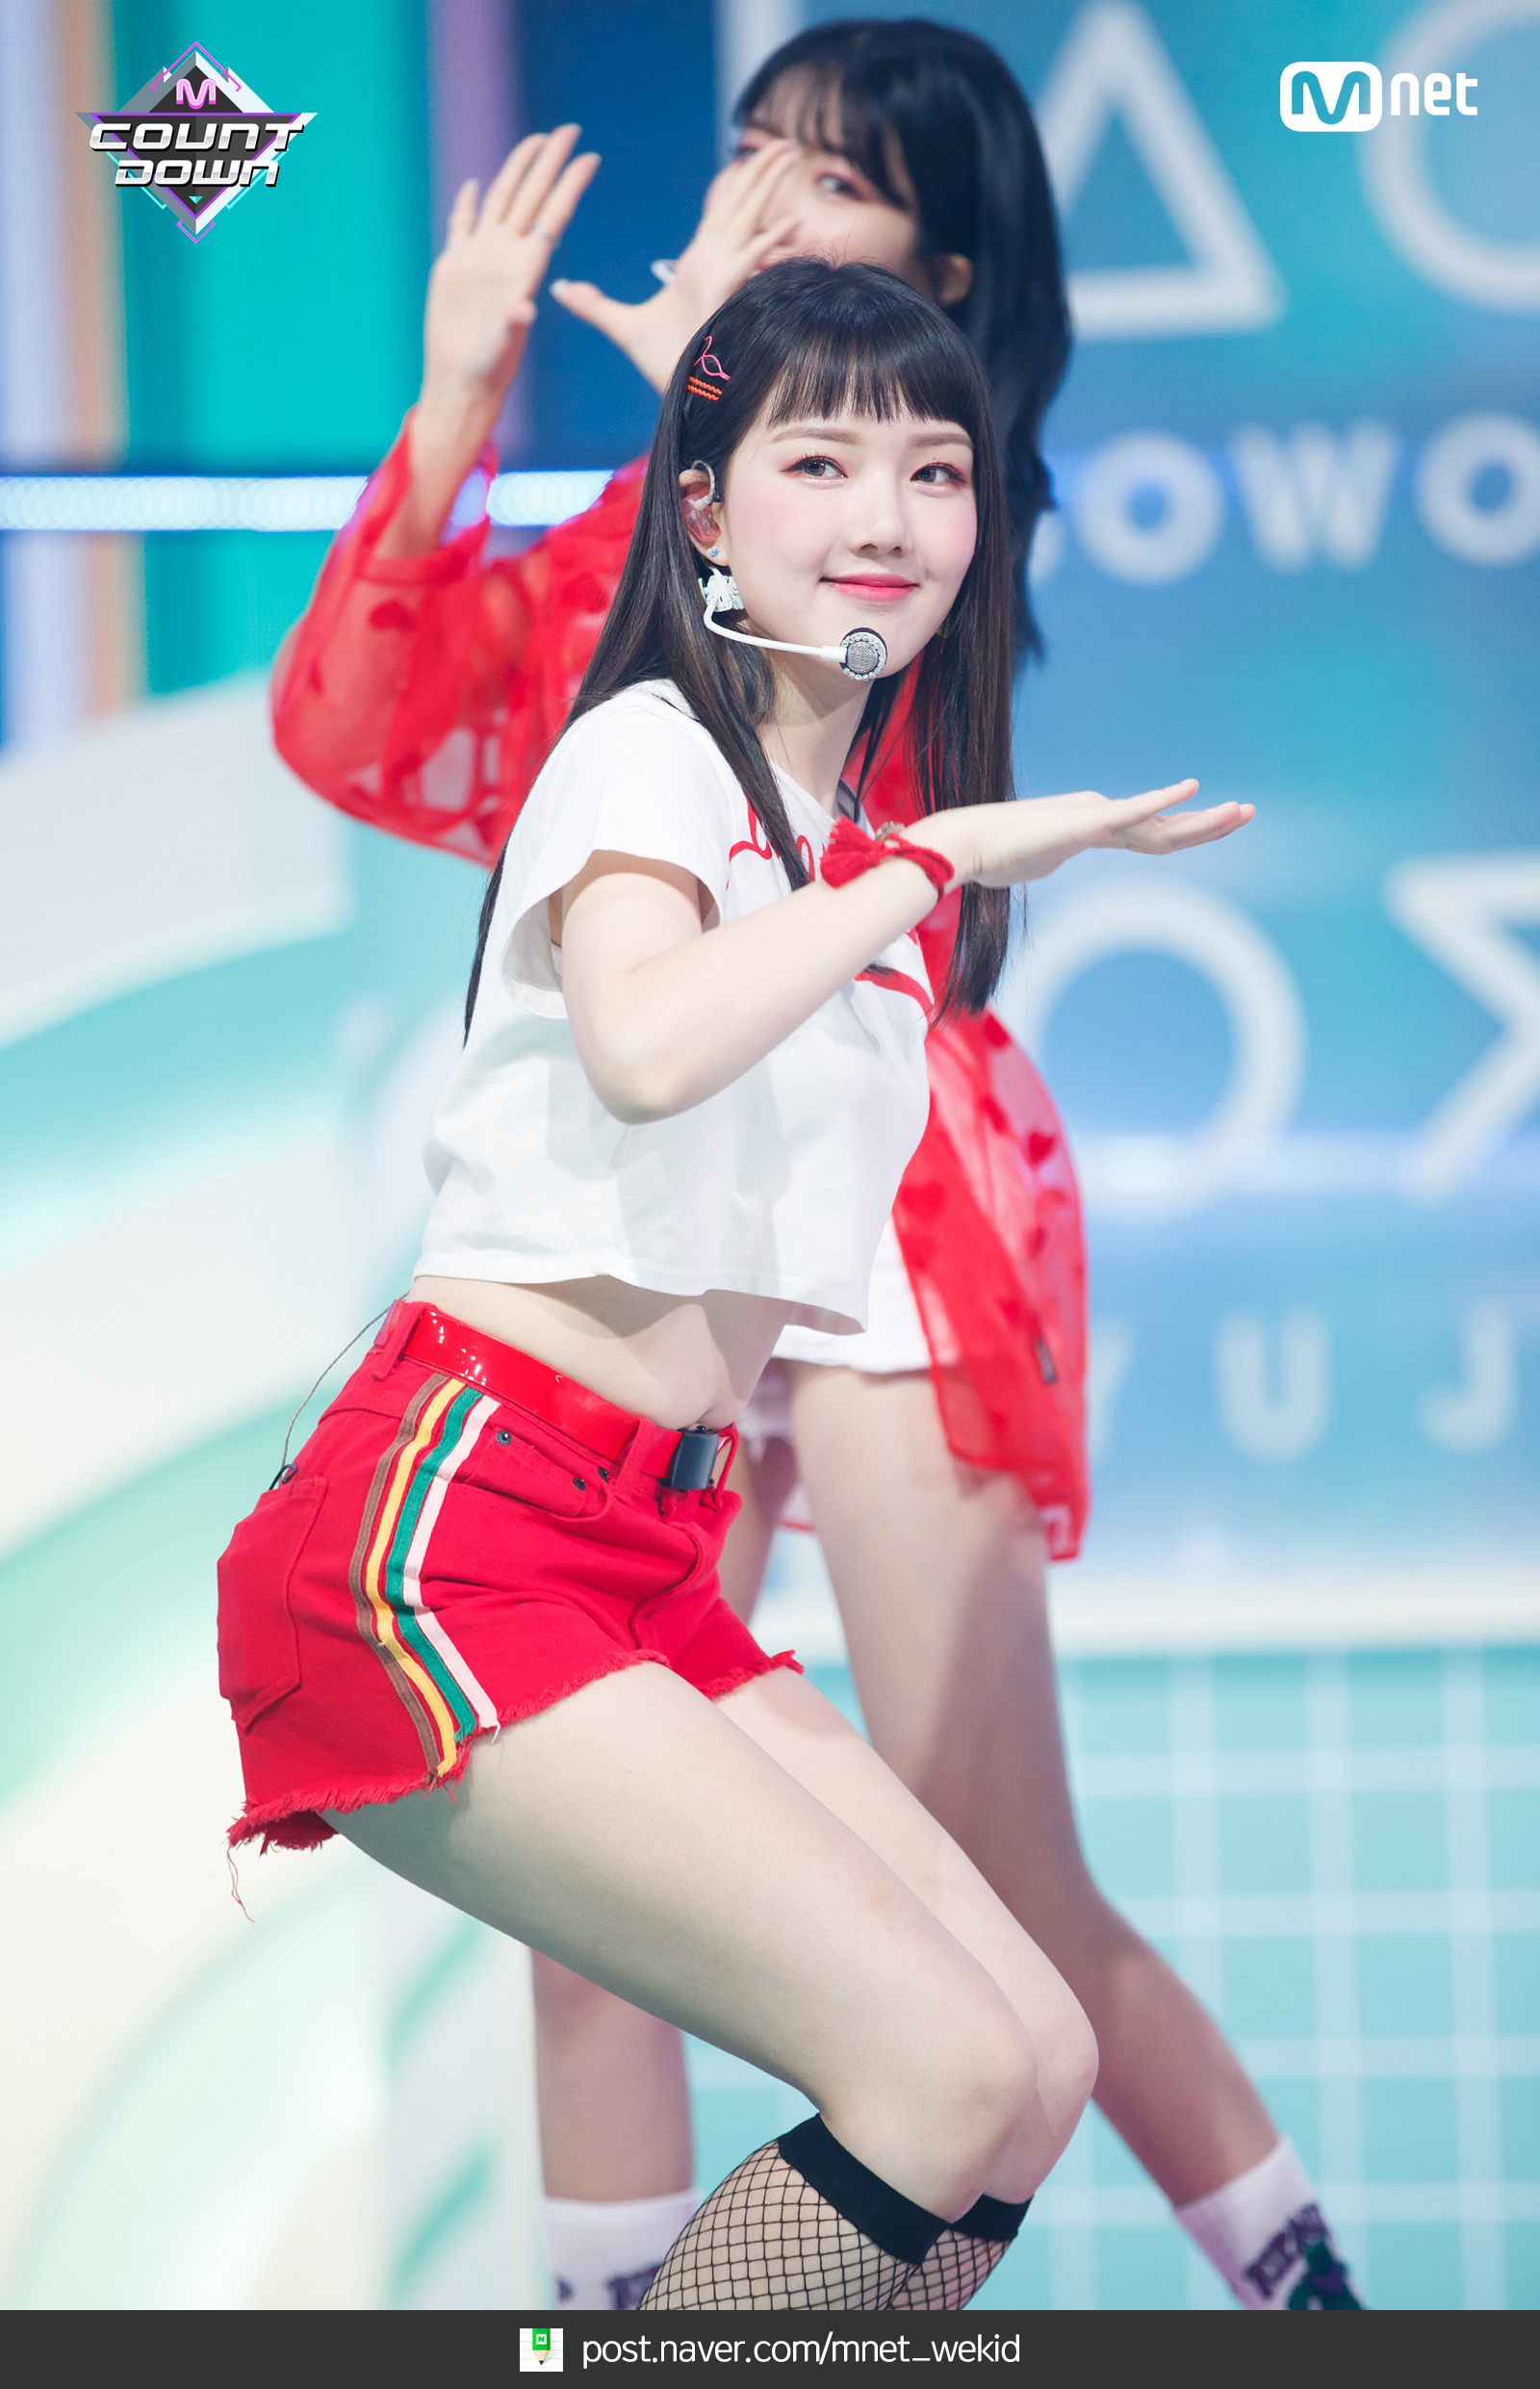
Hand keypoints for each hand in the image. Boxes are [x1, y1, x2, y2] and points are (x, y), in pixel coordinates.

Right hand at [422, 126, 599, 416]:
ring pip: (500, 201)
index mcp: (524, 269)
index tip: (590, 156)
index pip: (553, 215)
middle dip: (548, 161)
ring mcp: (478, 258)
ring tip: (534, 142)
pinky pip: (461, 227)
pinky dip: (466, 205)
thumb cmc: (488, 370)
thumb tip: (524, 309)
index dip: (570, 185)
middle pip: (531, 197)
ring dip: (517, 171)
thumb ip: (513, 324)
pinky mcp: (453, 267)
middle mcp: (504, 256)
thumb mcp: (504, 346)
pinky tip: (473, 185)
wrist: (460, 381)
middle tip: (568, 129)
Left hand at [551, 139, 798, 392]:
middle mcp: (718, 263)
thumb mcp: (619, 325)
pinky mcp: (728, 295)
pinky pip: (750, 261)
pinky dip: (771, 243)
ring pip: (752, 219)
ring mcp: (726, 275)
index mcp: (699, 264)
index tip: (751, 159)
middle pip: (744, 205)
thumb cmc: (661, 365)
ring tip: (792, 153)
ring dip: (771, 186)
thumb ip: (592, 304)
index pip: (722, 213)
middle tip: (787, 141)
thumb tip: (559, 288)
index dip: (738, 184)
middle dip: (763, 172)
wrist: (681, 396)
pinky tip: (791, 223)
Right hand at [939, 781, 1253, 886]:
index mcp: (1096, 826)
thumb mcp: (1033, 863)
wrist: (968, 844)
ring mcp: (1096, 818)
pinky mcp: (1084, 822)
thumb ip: (1050, 859)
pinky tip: (1191, 787)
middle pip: (1167, 826)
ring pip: (1161, 824)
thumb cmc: (993, 855)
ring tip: (1241, 812)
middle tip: (1249, 812)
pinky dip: (1161, 799)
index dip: (1189, 829)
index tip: (1221, 824)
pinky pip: (1130, 811)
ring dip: (1204, 821)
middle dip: (1211, 823)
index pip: (1153, 832)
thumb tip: (1049, 860)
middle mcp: (1103, 817)